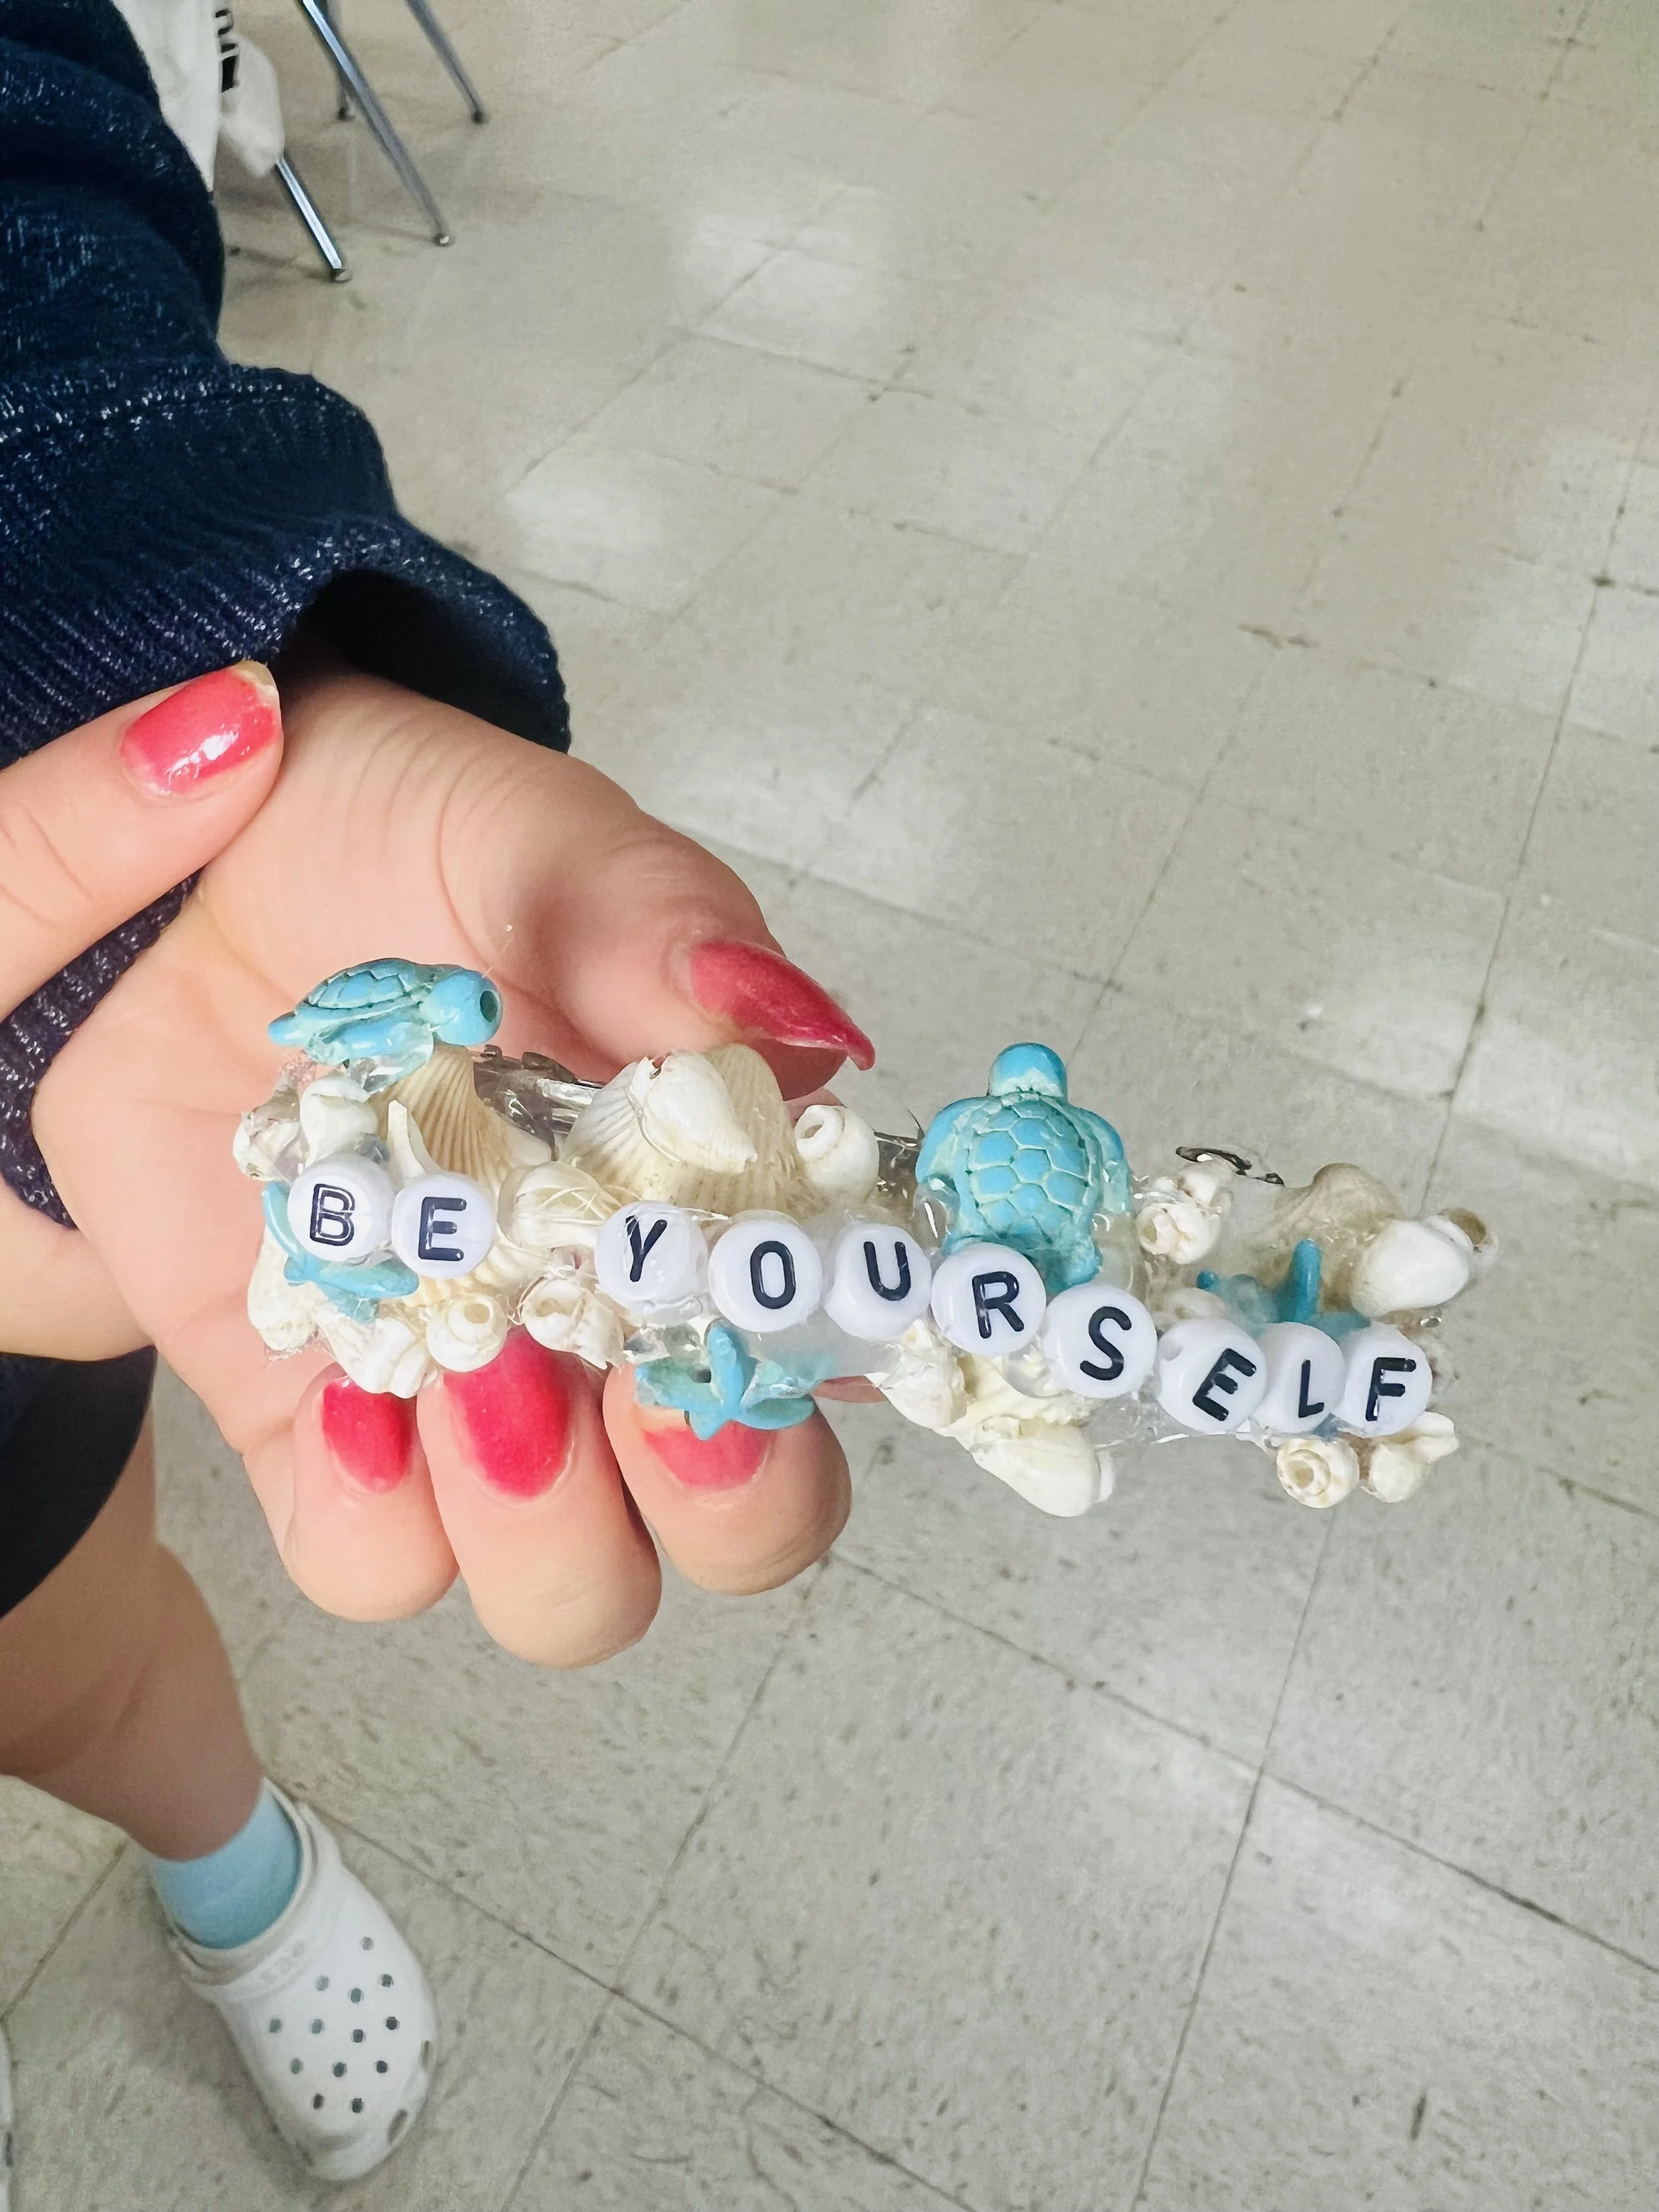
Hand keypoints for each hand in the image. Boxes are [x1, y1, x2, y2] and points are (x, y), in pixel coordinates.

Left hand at [34, 663, 871, 1663]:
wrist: (192, 869)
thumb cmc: (402, 845)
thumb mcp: (542, 843)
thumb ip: (662, 925)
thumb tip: (795, 1025)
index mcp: (719, 1202)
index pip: (843, 1356)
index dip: (839, 1379)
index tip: (774, 1319)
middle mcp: (616, 1329)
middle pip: (734, 1533)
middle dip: (710, 1492)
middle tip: (636, 1372)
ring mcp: (474, 1388)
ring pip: (570, 1586)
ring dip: (543, 1514)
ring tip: (474, 1361)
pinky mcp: (320, 1420)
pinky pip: (371, 1561)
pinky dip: (374, 1510)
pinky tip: (354, 1386)